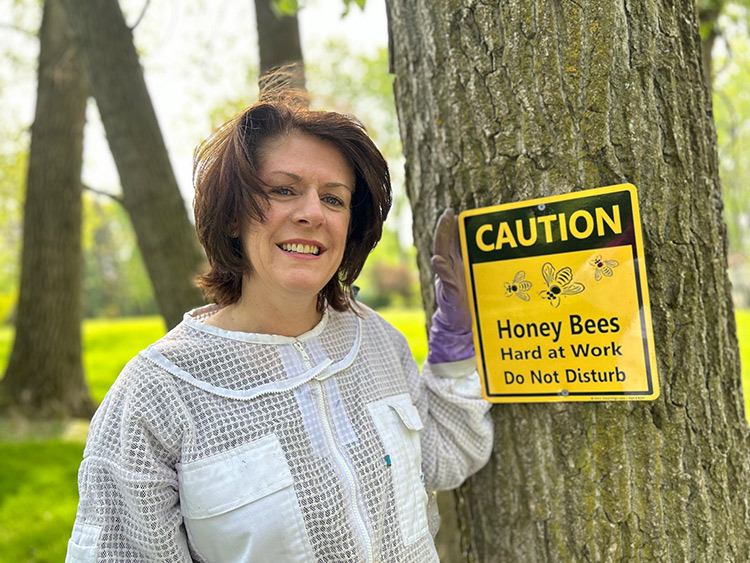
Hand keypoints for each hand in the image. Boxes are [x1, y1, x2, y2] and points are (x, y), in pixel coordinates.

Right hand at [428, 208, 474, 363]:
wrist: (462, 323)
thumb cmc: (471, 300)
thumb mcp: (477, 280)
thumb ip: (480, 264)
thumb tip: (495, 245)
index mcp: (456, 264)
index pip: (451, 241)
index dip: (450, 226)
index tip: (453, 212)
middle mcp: (450, 269)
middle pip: (444, 245)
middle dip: (445, 228)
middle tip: (447, 213)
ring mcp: (449, 280)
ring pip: (442, 256)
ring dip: (442, 240)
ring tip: (443, 226)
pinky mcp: (450, 293)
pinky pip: (446, 280)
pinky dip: (442, 270)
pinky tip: (438, 261)